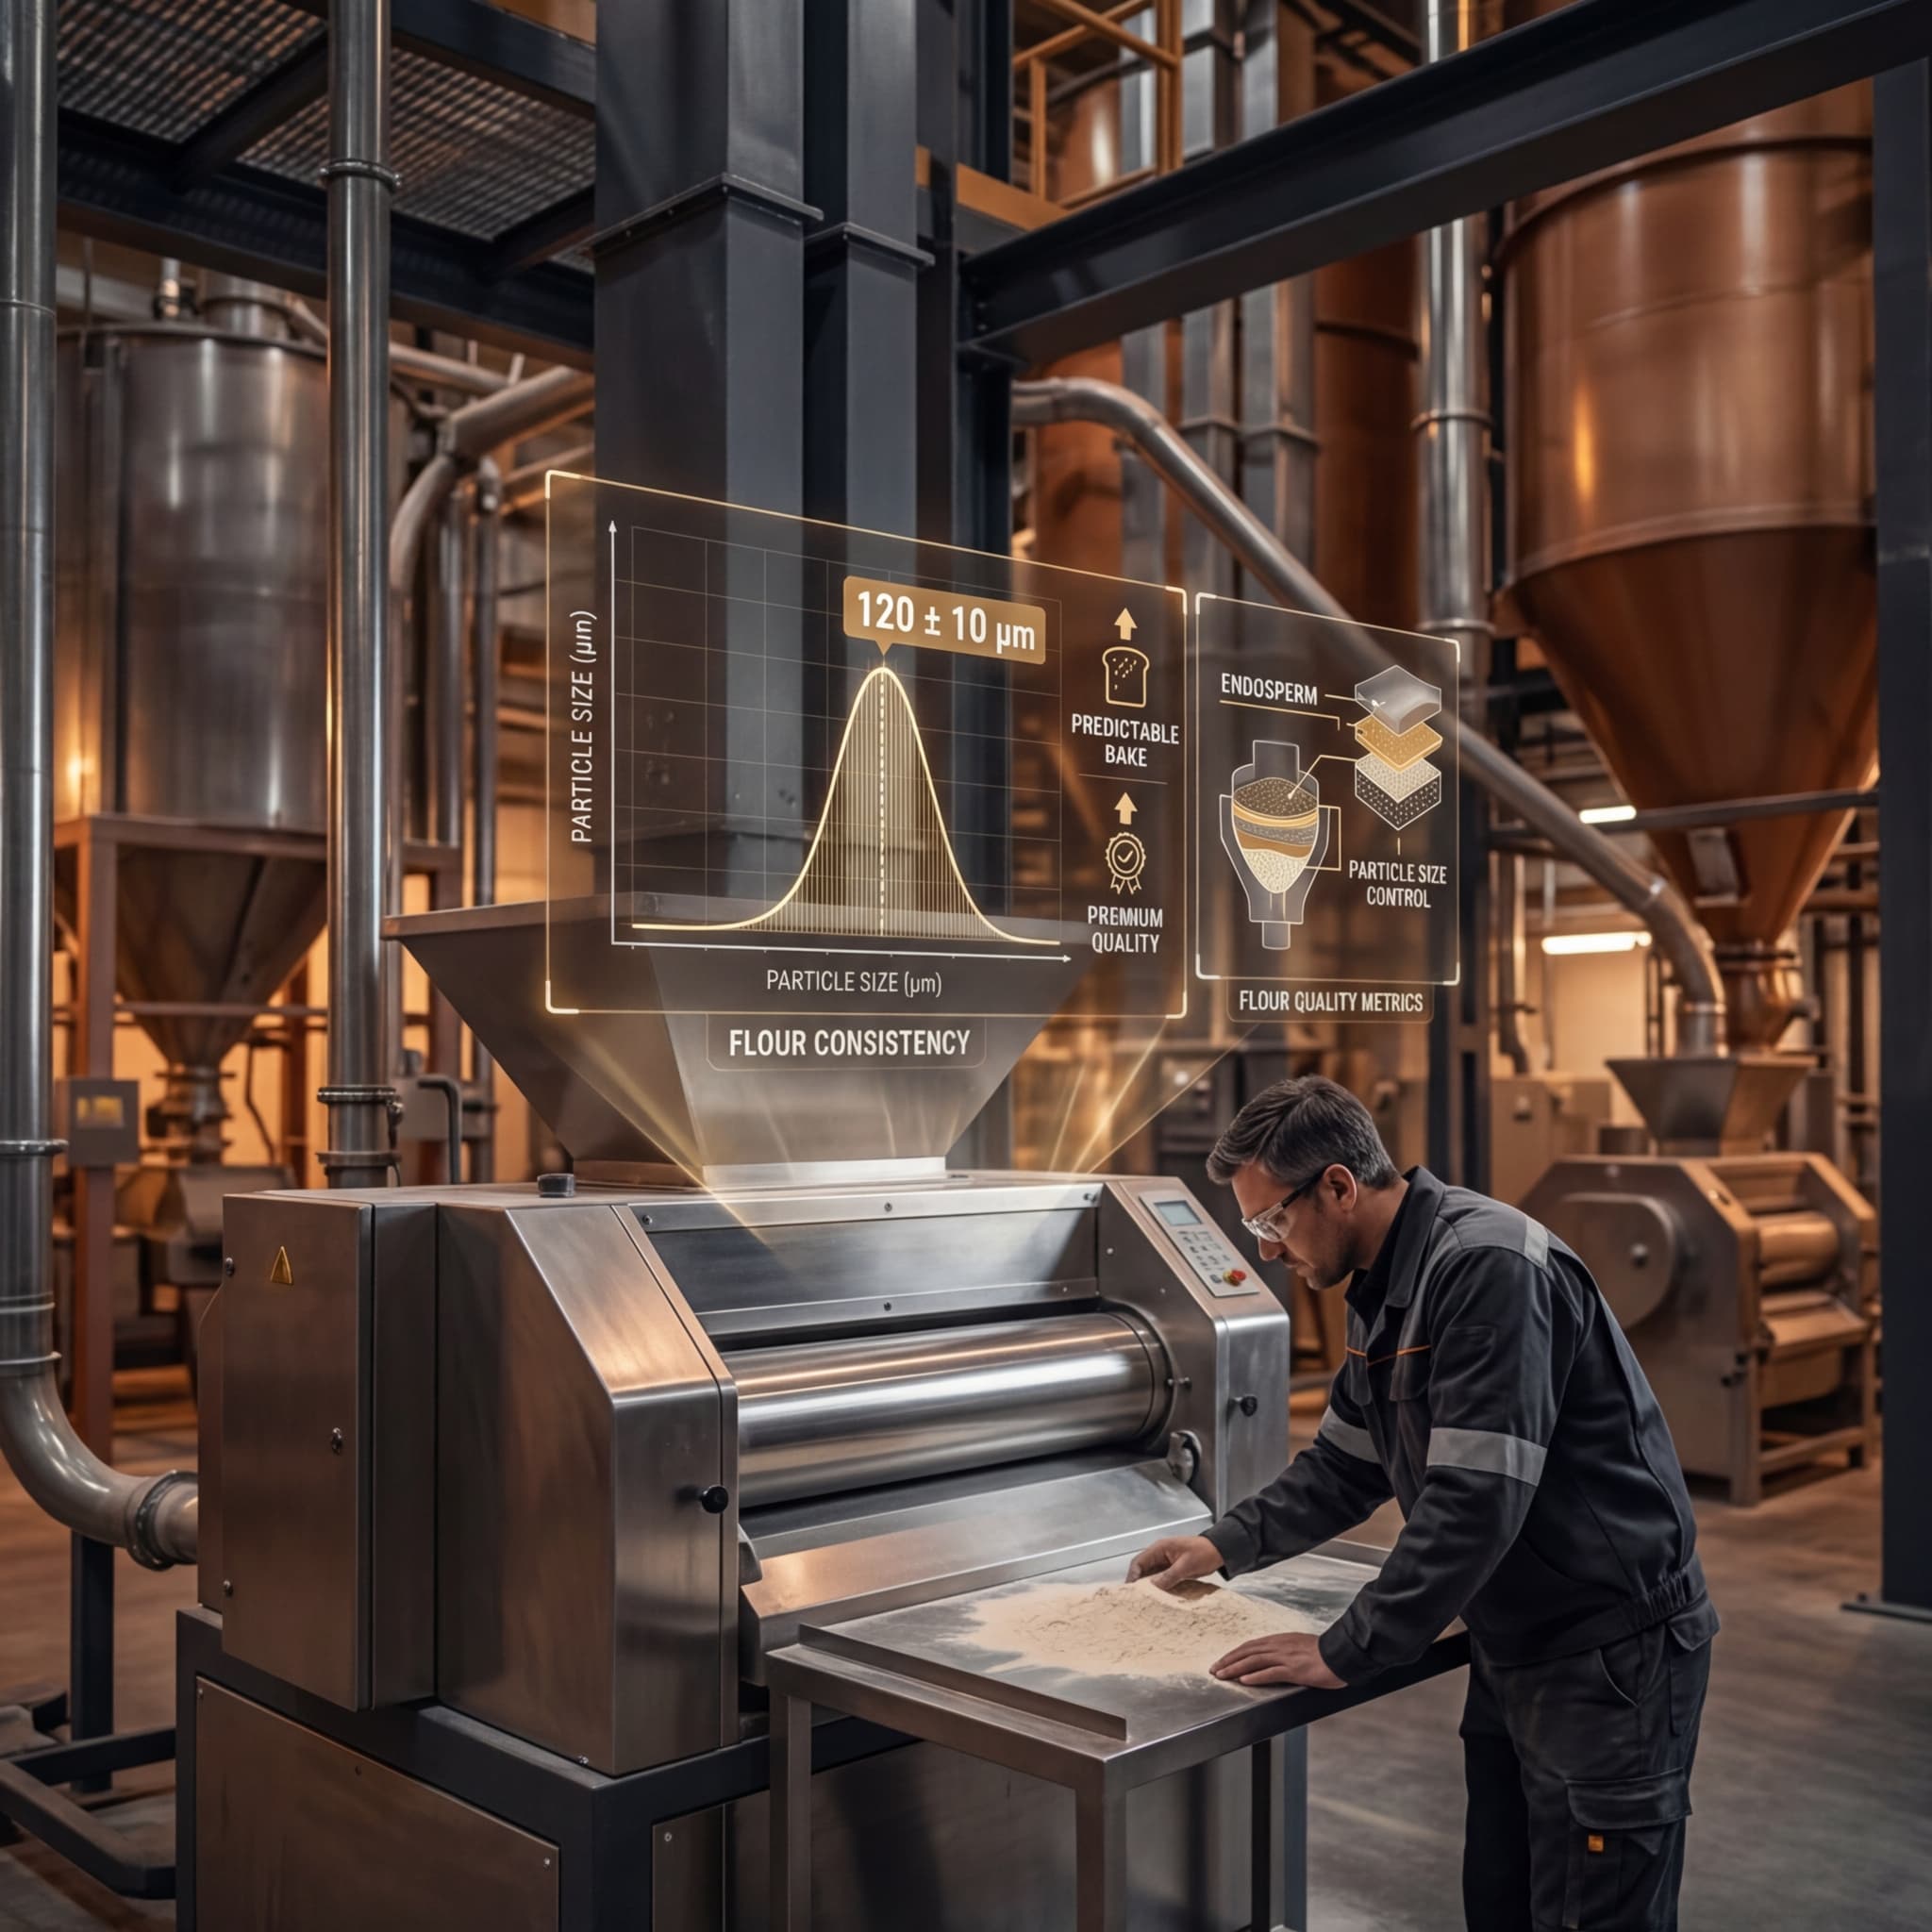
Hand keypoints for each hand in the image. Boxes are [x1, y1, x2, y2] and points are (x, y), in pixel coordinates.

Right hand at [1126, 1534, 1222, 1590]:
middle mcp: (1159, 1555)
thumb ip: (1169, 1576)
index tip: (1131, 1590)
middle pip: (1141, 1569)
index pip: (1139, 1561)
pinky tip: (1157, 1598)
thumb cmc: (1203, 1552)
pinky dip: (1157, 1588)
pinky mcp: (1171, 1570)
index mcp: (1159, 1548)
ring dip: (1147, 1587)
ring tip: (1144, 1601)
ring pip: (1150, 1576)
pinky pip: (1160, 1579)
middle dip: (1137, 1583)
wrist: (1218, 1551)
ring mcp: (1165, 1563)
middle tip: (1135, 1599)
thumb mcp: (1186, 1565)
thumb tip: (1153, 1587)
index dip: (1133, 1575)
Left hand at [1210, 1631, 1344, 1689]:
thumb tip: (1274, 1659)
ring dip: (1235, 1669)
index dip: (1234, 1654)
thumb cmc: (1325, 1652)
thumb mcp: (1300, 1647)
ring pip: (1254, 1661)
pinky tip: (1245, 1681)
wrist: (1341, 1653)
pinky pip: (1271, 1672)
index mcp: (1280, 1640)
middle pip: (1247, 1652)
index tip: (1222, 1661)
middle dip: (1228, 1661)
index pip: (1251, 1646)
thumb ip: (1286, 1651)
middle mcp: (1279, 1646)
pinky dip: (1256, 1676)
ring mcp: (1286, 1657)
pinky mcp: (1294, 1670)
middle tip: (1214, 1670)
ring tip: (1222, 1675)